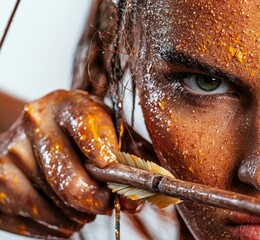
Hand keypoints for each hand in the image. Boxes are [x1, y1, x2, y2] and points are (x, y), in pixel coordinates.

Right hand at [0, 90, 144, 237]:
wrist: (40, 134)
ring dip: (80, 216)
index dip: (99, 148)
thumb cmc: (86, 135)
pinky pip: (35, 222)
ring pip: (54, 206)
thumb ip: (133, 161)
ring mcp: (9, 153)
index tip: (109, 166)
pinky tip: (66, 214)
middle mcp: (34, 125)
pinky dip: (58, 226)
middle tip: (109, 203)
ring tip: (87, 206)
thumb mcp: (113, 132)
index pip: (84, 125)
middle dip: (98, 200)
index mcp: (67, 105)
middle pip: (68, 180)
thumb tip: (139, 199)